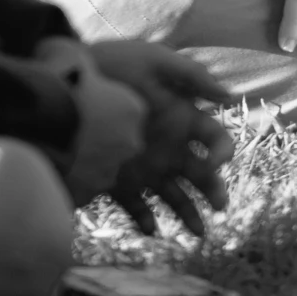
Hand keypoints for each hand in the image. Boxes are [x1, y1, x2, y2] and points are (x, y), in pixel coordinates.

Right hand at [38, 38, 147, 207]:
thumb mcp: (69, 54)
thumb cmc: (54, 79)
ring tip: (49, 147)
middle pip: (115, 143)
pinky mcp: (87, 195)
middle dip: (94, 139)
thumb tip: (65, 51)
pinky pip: (77, 189)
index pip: (126, 112)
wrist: (33, 119)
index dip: (102, 108)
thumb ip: (77, 59)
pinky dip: (63, 180)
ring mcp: (109, 172)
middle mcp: (128, 143)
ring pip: (97, 169)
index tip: (81, 104)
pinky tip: (43, 165)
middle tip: (64, 128)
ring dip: (79, 162)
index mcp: (132, 108)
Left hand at [87, 41, 235, 235]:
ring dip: (188, 214)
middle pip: (200, 174)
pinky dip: (145, 220)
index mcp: (181, 117)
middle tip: (219, 207)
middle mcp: (168, 146)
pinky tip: (152, 230)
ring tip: (199, 235)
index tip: (215, 163)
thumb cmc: (114, 64)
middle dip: (213, 191)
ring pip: (173, 195)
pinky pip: (136, 205)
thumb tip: (229, 94)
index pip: (214, 139)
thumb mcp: (155, 60)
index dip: (222, 152)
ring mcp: (144, 165)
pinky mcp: (118, 180)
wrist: (67, 79)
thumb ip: (191, 75)